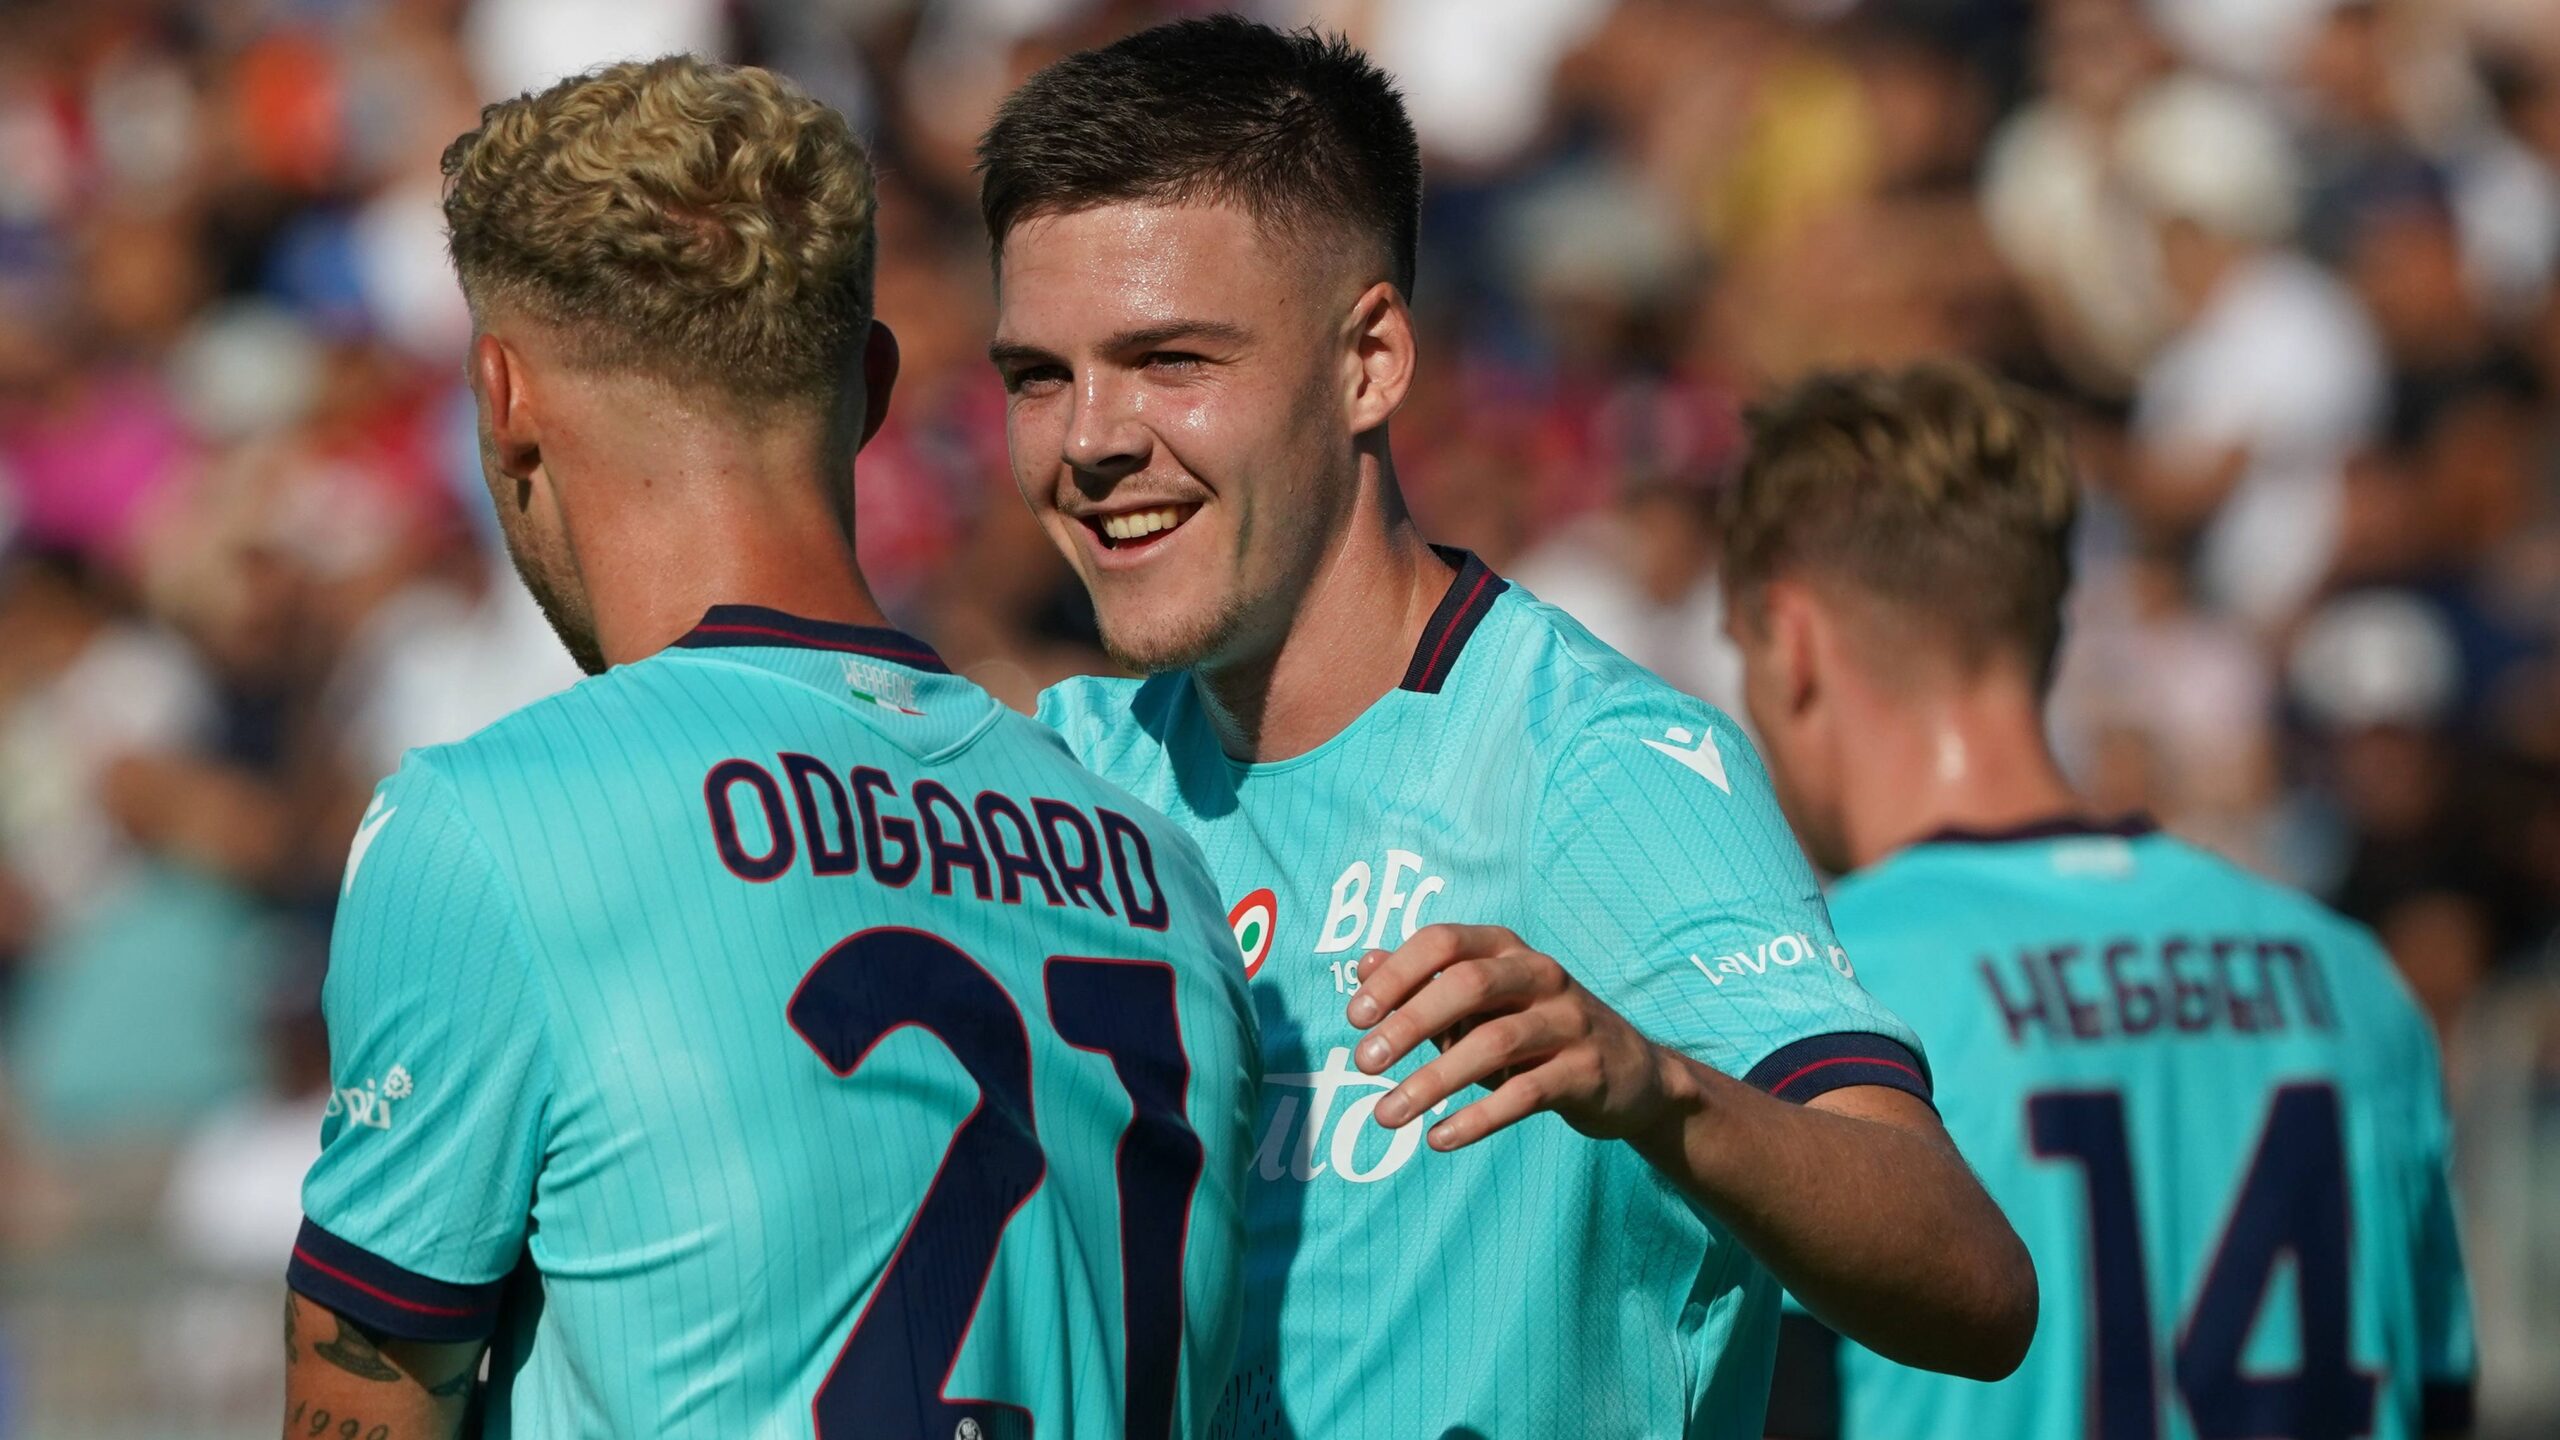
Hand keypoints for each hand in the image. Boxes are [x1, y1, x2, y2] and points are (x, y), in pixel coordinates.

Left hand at [1345, 923, 1679, 1151]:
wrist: (1634, 1073)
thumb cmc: (1536, 1032)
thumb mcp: (1483, 1002)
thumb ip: (1424, 984)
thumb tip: (1362, 963)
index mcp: (1507, 949)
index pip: (1442, 942)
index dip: (1395, 974)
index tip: (1355, 1016)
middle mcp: (1541, 974)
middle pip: (1467, 986)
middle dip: (1408, 1024)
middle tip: (1362, 1064)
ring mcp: (1568, 1022)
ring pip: (1493, 1044)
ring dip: (1432, 1081)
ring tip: (1386, 1115)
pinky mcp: (1586, 1072)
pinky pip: (1524, 1094)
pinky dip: (1477, 1119)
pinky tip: (1439, 1138)